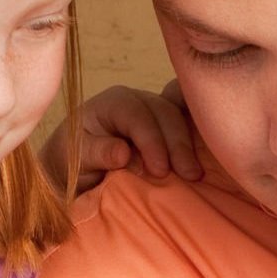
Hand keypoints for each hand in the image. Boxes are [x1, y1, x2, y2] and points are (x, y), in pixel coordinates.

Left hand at [47, 78, 204, 193]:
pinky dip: (195, 145)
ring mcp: (158, 111)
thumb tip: (123, 152)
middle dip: (178, 144)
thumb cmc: (75, 161)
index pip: (137, 114)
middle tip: (188, 176)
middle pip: (165, 113)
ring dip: (190, 147)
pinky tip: (201, 165)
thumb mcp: (77, 159)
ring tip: (195, 176)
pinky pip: (189, 127)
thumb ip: (97, 152)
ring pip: (181, 119)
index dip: (151, 141)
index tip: (159, 171)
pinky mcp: (170, 126)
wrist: (81, 167)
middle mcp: (139, 100)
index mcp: (113, 103)